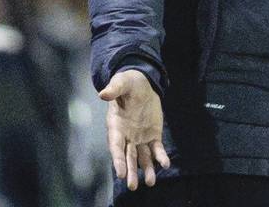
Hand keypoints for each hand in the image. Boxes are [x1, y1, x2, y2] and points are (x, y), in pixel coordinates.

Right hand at [99, 69, 170, 189]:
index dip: (117, 160)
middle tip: (133, 186)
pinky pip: (157, 149)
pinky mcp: (153, 135)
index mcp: (116, 126)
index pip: (116, 147)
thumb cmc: (128, 83)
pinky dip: (161, 157)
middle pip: (128, 157)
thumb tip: (103, 94)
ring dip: (146, 170)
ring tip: (150, 182)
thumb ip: (114, 89)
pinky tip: (165, 164)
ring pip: (142, 157)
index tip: (120, 173)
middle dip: (130, 172)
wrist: (142, 84)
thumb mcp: (121, 82)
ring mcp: (140, 137)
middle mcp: (127, 136)